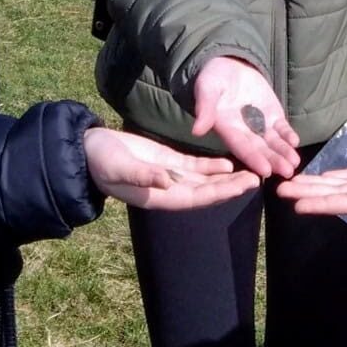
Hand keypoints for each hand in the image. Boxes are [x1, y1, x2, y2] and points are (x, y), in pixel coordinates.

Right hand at [84, 128, 258, 209]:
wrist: (88, 149)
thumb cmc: (100, 161)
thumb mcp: (119, 167)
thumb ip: (143, 175)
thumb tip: (168, 181)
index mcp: (159, 197)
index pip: (196, 198)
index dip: (220, 193)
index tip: (243, 187)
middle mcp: (168, 190)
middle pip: (206, 191)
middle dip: (231, 187)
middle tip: (258, 179)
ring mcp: (169, 176)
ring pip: (204, 180)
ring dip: (227, 178)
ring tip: (252, 173)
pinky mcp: (167, 161)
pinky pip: (194, 167)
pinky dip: (211, 167)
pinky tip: (230, 164)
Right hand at [191, 56, 300, 178]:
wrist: (229, 66)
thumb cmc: (213, 78)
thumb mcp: (206, 89)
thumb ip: (205, 109)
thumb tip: (197, 131)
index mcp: (227, 129)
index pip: (241, 147)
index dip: (253, 158)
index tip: (265, 171)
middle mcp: (244, 132)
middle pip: (260, 149)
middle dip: (273, 161)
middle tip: (287, 172)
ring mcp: (260, 125)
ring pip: (273, 142)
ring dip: (284, 153)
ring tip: (294, 163)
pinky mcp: (272, 116)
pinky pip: (282, 128)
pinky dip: (288, 135)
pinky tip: (295, 142)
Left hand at [277, 140, 346, 226]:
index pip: (346, 202)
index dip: (320, 203)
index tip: (295, 204)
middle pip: (338, 195)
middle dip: (310, 194)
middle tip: (280, 191)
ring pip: (345, 186)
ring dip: (319, 186)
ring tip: (294, 184)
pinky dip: (340, 176)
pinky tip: (326, 177)